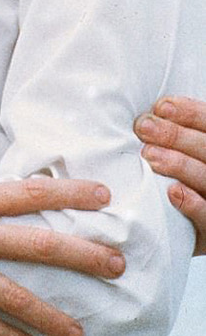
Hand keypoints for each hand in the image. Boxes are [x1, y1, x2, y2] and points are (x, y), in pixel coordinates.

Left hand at [136, 96, 205, 253]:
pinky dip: (193, 204)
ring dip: (179, 164)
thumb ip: (175, 137)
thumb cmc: (178, 182)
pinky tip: (172, 192)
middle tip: (143, 128)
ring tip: (149, 155)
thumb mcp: (182, 153)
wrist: (184, 228)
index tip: (160, 107)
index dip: (189, 112)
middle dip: (175, 135)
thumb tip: (147, 113)